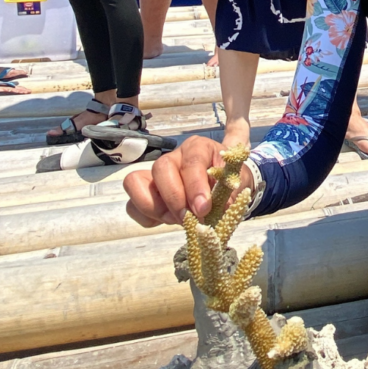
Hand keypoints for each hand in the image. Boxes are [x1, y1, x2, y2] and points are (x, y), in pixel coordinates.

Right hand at [123, 133, 253, 226]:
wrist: (224, 187)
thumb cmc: (228, 182)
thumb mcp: (235, 184)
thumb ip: (226, 195)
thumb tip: (211, 210)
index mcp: (198, 148)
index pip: (191, 162)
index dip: (195, 186)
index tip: (203, 209)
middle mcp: (173, 157)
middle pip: (160, 168)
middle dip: (173, 198)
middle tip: (188, 219)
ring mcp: (155, 174)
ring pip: (136, 183)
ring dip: (156, 208)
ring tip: (177, 220)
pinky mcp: (145, 192)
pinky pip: (132, 205)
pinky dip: (147, 217)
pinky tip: (167, 220)